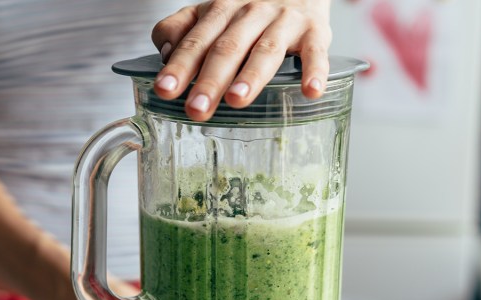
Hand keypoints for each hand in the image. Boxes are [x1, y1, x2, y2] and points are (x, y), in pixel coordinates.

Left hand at [151, 0, 331, 120]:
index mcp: (221, 11)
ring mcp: (284, 21)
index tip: (164, 90)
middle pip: (228, 48)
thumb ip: (183, 29)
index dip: (179, 66)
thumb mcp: (212, 12)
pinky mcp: (315, 30)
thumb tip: (164, 53)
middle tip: (197, 108)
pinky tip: (310, 91)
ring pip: (266, 49)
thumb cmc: (249, 8)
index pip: (197, 41)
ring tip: (237, 100)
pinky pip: (315, 51)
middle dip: (210, 80)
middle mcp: (250, 13)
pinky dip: (314, 70)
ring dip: (252, 75)